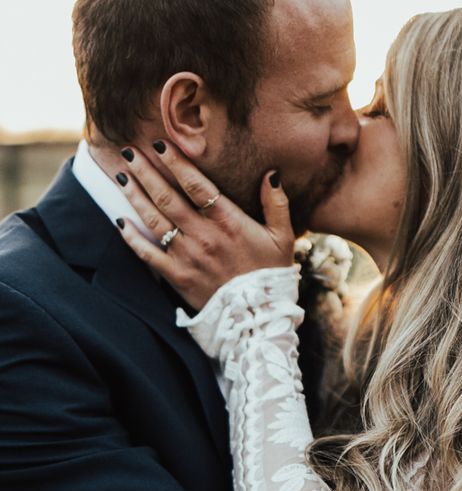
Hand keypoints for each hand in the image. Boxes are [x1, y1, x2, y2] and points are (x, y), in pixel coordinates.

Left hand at [115, 141, 294, 309]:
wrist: (259, 317)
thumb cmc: (271, 275)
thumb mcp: (283, 237)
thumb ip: (277, 204)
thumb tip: (271, 174)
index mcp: (228, 222)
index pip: (196, 184)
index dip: (175, 162)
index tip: (159, 145)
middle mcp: (203, 235)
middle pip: (167, 196)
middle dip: (145, 171)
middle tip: (127, 152)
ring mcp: (187, 256)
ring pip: (153, 219)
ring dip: (134, 195)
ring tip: (121, 175)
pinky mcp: (177, 276)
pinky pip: (147, 254)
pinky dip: (131, 237)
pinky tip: (120, 220)